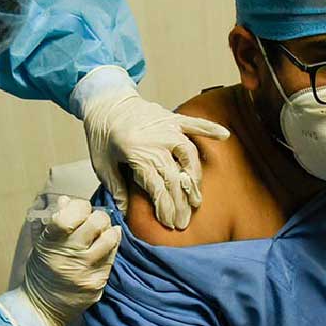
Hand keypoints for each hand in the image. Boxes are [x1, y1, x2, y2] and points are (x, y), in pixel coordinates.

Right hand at [19, 196, 121, 325]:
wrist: (42, 308)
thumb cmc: (42, 271)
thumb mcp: (42, 244)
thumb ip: (55, 221)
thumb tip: (68, 200)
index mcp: (51, 242)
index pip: (70, 214)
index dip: (79, 206)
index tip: (80, 210)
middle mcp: (69, 255)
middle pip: (96, 222)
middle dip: (97, 217)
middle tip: (93, 222)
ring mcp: (86, 270)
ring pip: (110, 237)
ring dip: (107, 231)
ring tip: (100, 235)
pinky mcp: (98, 282)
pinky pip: (112, 257)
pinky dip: (110, 248)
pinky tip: (103, 248)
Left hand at [78, 68, 228, 229]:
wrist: (104, 102)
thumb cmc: (101, 135)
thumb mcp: (101, 165)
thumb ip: (115, 188)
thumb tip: (124, 213)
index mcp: (138, 154)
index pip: (158, 188)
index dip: (166, 208)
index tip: (170, 223)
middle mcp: (156, 142)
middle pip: (175, 178)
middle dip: (181, 203)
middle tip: (184, 221)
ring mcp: (167, 128)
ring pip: (189, 156)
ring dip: (195, 179)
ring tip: (197, 199)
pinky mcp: (172, 117)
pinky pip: (194, 123)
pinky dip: (209, 128)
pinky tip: (224, 136)